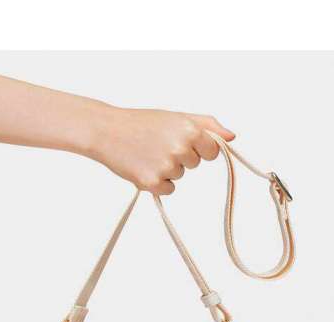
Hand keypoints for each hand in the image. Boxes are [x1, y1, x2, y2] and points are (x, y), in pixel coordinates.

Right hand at [90, 107, 234, 194]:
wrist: (106, 131)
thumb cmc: (141, 123)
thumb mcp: (176, 117)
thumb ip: (207, 125)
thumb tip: (231, 137)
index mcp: (190, 130)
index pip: (212, 151)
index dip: (198, 148)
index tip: (181, 142)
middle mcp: (181, 149)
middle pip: (193, 164)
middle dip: (179, 157)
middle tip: (157, 145)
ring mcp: (166, 167)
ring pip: (179, 176)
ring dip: (166, 169)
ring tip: (147, 154)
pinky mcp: (152, 183)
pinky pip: (167, 189)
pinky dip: (156, 183)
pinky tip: (142, 167)